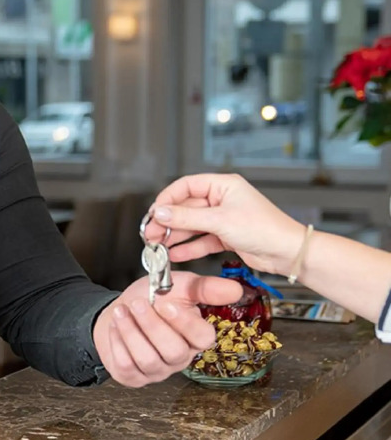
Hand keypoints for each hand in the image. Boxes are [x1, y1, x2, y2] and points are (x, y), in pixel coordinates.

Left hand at [92, 271, 241, 386]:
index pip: (202, 339)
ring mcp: (157, 371)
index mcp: (195, 337)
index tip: (166, 303)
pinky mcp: (134, 377)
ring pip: (148, 360)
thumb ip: (204, 288)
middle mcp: (179, 358)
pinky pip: (126, 367)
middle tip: (137, 304)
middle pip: (173, 351)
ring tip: (120, 311)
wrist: (121, 311)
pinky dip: (117, 342)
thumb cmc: (153, 299)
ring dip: (130, 332)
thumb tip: (236, 289)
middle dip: (152, 326)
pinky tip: (115, 325)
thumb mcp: (178, 286)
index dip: (185, 323)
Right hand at [147, 173, 304, 274]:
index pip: (186, 186)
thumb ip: (187, 217)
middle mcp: (222, 199)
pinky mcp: (226, 235)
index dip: (167, 199)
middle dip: (167, 221)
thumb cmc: (265, 229)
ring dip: (175, 235)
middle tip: (151, 232)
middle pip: (186, 207)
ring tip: (158, 245)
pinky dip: (189, 246)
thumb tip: (160, 212)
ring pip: (192, 225)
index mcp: (223, 185)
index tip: (153, 212)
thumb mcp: (220, 221)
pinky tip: (176, 253)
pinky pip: (201, 239)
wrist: (288, 253)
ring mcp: (223, 218)